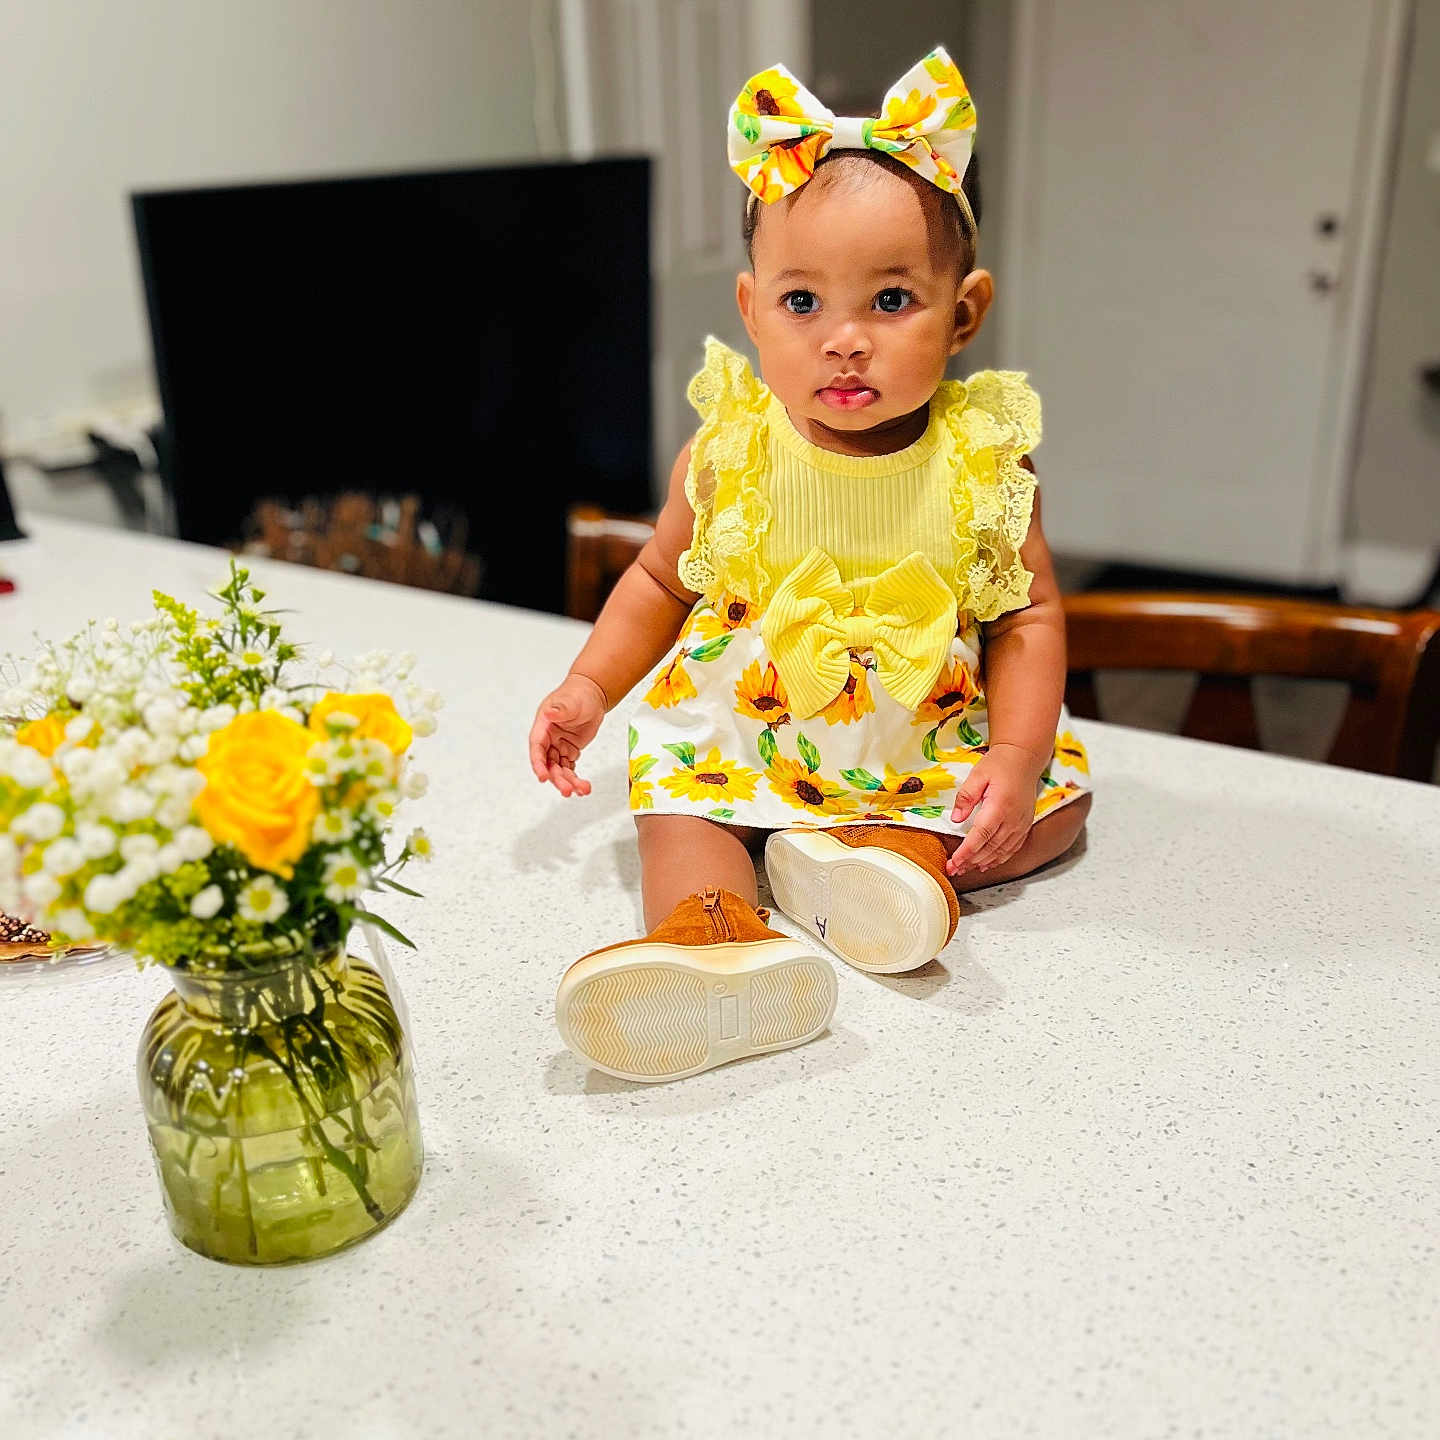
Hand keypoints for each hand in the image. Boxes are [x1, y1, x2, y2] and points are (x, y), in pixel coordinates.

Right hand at [529, 674, 606, 796]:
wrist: (592, 695)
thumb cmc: (577, 694)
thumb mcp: (569, 701)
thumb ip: (561, 709)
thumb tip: (551, 714)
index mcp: (543, 726)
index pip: (537, 748)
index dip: (538, 764)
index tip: (543, 777)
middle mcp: (548, 739)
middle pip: (548, 763)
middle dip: (557, 778)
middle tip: (567, 790)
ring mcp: (558, 746)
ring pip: (559, 769)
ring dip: (568, 781)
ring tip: (581, 790)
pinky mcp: (569, 751)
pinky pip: (569, 768)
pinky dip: (575, 778)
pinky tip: (583, 787)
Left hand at [947, 743, 1043, 876]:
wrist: (1023, 759)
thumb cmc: (1000, 764)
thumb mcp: (977, 775)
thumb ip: (965, 797)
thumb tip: (956, 818)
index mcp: (1000, 806)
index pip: (980, 836)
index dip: (966, 852)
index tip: (954, 862)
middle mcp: (1013, 819)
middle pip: (990, 848)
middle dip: (970, 861)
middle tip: (953, 869)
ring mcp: (1021, 824)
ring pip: (1001, 851)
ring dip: (982, 863)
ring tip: (965, 869)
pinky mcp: (1025, 826)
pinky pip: (1012, 848)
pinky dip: (998, 859)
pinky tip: (986, 864)